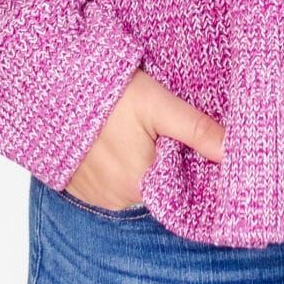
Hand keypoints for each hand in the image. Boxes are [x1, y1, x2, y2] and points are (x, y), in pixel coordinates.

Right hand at [61, 68, 226, 209]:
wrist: (50, 84)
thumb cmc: (105, 92)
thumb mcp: (158, 105)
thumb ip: (198, 130)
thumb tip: (234, 151)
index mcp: (140, 184)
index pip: (181, 189)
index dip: (194, 168)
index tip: (199, 147)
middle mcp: (117, 199)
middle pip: (159, 186)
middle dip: (168, 163)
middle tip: (166, 131)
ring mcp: (96, 195)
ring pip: (136, 184)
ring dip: (142, 164)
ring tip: (138, 132)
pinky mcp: (80, 186)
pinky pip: (111, 183)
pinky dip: (120, 166)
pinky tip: (118, 140)